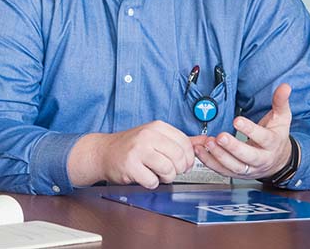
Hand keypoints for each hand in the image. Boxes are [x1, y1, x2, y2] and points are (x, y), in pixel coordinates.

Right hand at [68, 121, 194, 188]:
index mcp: (157, 126)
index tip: (181, 163)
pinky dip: (150, 183)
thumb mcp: (156, 136)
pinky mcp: (130, 165)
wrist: (103, 152)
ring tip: (155, 173)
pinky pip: (152, 181)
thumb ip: (181, 140)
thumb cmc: (132, 146)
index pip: (186, 144)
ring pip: (168, 170)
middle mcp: (148, 135)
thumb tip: (206, 141)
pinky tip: (142, 175)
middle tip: (167, 171)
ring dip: (164, 178)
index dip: (187, 159)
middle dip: (177, 170)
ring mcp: (138, 150)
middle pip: (179, 158)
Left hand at [191, 83, 292, 179]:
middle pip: (248, 156)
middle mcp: (261, 159)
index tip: (237, 120)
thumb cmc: (276, 136)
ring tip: (208, 143)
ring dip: (219, 155)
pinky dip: (210, 162)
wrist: (278, 161)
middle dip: (233, 147)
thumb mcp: (282, 118)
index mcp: (272, 144)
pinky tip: (200, 151)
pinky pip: (222, 171)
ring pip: (234, 166)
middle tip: (220, 137)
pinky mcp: (237, 173)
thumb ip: (280, 102)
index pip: (263, 138)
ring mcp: (249, 168)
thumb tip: (285, 87)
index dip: (250, 130)